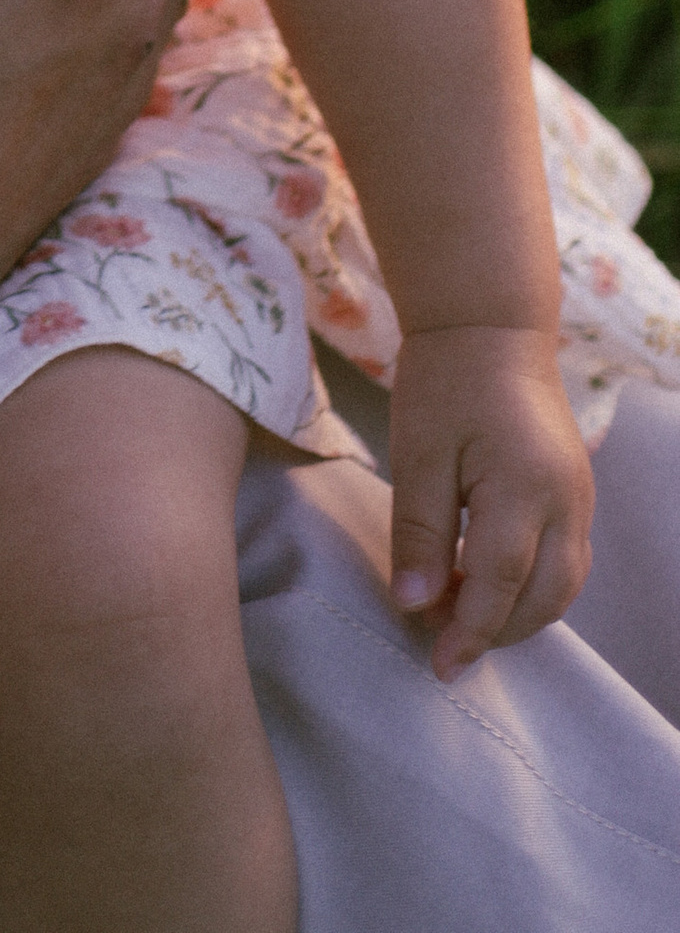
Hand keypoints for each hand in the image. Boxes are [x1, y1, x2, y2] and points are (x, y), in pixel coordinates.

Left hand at [388, 323, 592, 676]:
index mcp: (525, 488)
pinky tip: (489, 587)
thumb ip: (417, 531)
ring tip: (458, 618)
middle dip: (493, 631)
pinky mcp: (575, 494)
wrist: (489, 326)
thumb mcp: (417, 452)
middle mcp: (566, 502)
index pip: (500, 585)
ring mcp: (579, 499)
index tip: (437, 665)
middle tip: (441, 644)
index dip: (468, 631)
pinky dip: (532, 589)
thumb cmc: (446, 381)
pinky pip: (566, 563)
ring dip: (516, 615)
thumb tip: (412, 604)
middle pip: (541, 598)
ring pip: (561, 588)